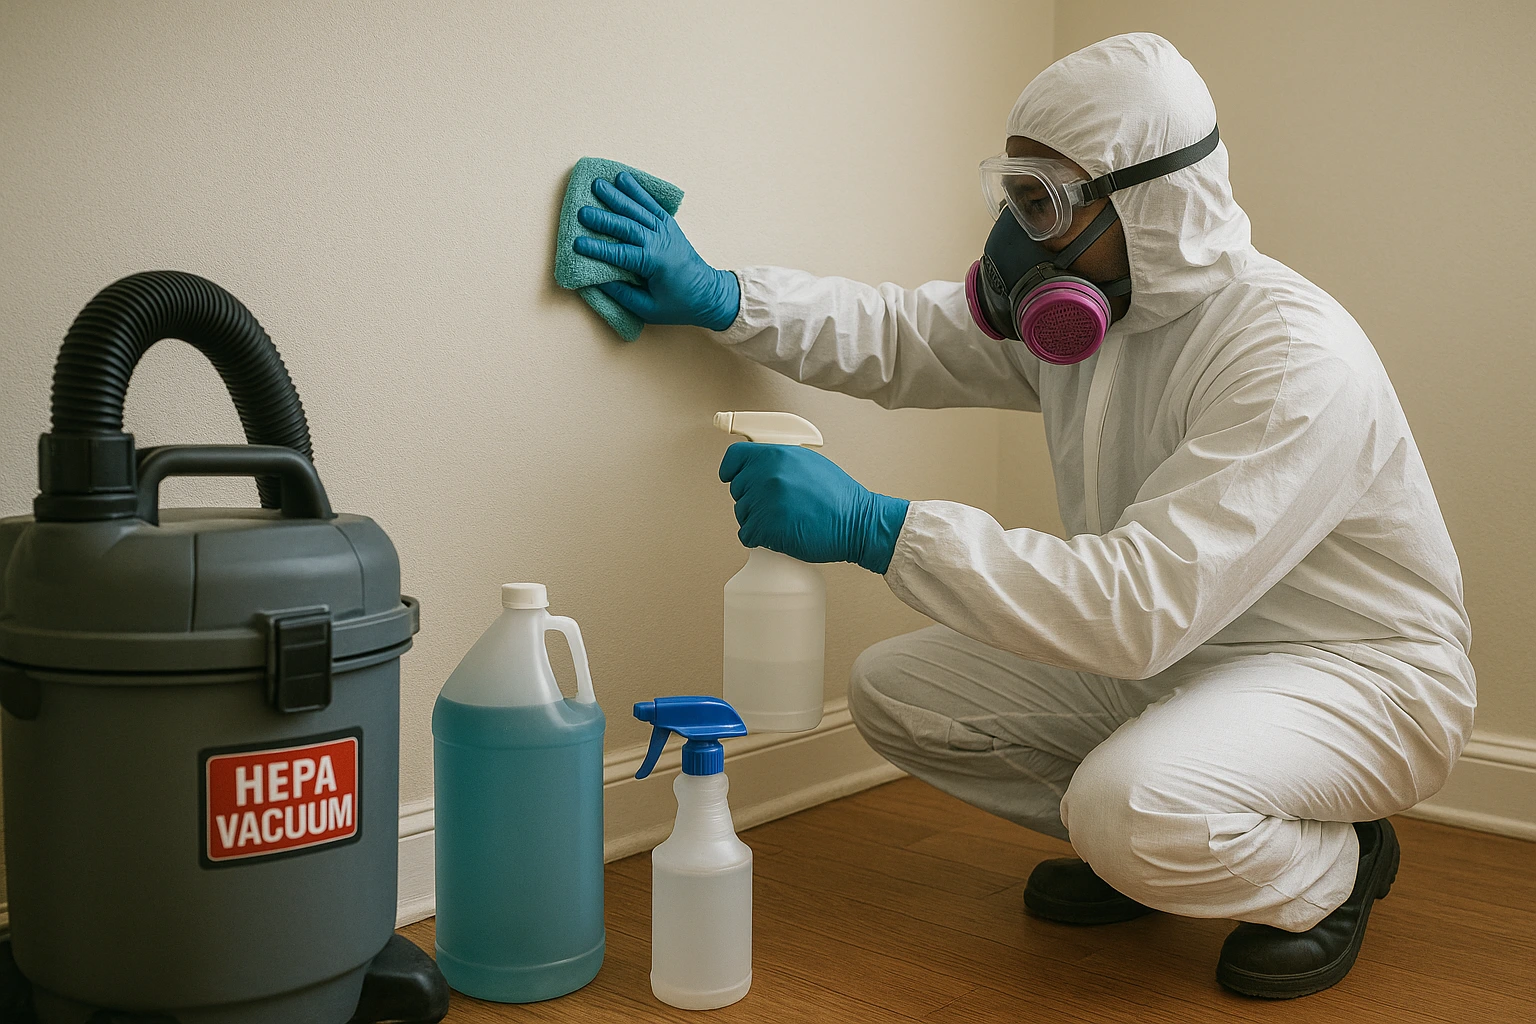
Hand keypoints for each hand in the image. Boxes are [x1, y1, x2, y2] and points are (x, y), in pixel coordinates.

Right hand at [573, 172, 740, 330]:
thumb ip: (622, 294)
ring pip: (637, 209)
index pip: (621, 253)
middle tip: (582, 212)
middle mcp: (660, 242)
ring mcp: (666, 229)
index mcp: (655, 263)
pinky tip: (623, 178)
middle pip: (627, 226)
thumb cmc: (679, 304)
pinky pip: (651, 203)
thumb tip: (596, 280)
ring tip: (597, 184)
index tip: (577, 244)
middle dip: (603, 218)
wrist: (709, 293)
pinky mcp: (668, 224)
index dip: (598, 249)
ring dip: (617, 196)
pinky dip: (637, 190)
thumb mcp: (649, 308)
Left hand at [719, 443, 910, 573]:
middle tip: (778, 504)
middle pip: (737, 489)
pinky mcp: (767, 528)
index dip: (731, 470)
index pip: (734, 458)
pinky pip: (747, 535)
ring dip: (758, 520)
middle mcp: (767, 475)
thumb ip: (779, 460)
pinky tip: (781, 533)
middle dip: (753, 498)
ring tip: (785, 518)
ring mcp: (766, 502)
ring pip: (742, 514)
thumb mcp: (807, 462)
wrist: (856, 522)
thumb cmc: (838, 497)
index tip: (730, 476)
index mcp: (776, 455)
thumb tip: (757, 466)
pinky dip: (760, 539)